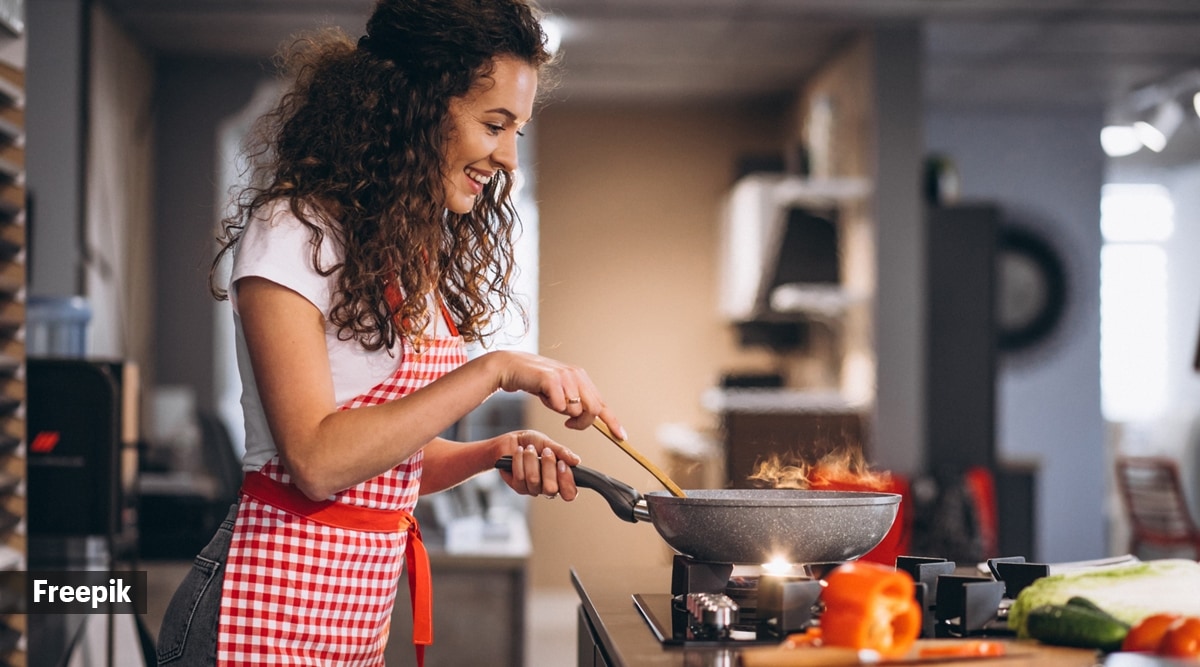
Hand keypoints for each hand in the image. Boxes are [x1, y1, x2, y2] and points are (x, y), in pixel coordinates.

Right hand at [488, 350, 625, 438]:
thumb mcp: (560, 393)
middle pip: (593, 410)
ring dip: (561, 412)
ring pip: (575, 410)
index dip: (613, 422)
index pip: (602, 403)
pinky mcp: (552, 378)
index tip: (621, 437)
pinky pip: (560, 405)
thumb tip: (588, 420)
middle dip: (582, 423)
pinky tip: (543, 395)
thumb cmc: (536, 382)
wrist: (512, 368)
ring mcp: (565, 376)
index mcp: (581, 378)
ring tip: (549, 400)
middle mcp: (577, 375)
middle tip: (568, 424)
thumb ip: (575, 403)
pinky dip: (551, 406)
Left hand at [495, 430, 579, 500]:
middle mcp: (547, 487)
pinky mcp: (518, 486)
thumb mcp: (548, 443)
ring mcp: (532, 488)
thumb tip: (576, 461)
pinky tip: (519, 452)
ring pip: (534, 481)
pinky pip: (520, 477)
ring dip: (532, 460)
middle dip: (548, 467)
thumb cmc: (531, 442)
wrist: (511, 441)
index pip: (569, 493)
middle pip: (551, 489)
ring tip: (529, 448)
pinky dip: (520, 460)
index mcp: (559, 478)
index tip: (562, 464)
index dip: (567, 482)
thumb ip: (562, 452)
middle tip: (546, 452)